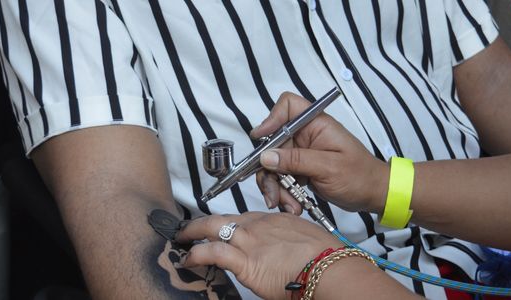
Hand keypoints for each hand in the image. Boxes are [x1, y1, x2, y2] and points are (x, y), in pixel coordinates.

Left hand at [175, 212, 342, 299]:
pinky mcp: (245, 261)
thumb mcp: (306, 240)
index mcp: (274, 220)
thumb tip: (284, 253)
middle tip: (188, 228)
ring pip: (211, 228)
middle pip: (222, 217)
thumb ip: (289, 242)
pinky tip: (189, 260)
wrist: (329, 267)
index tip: (221, 229)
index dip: (228, 224)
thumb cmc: (325, 257)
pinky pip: (212, 253)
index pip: (243, 217)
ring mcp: (250, 241)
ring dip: (192, 234)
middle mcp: (258, 226)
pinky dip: (196, 255)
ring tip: (181, 241)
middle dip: (201, 222)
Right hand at [251, 92, 387, 214]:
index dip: (271, 118)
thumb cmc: (361, 176)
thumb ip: (297, 160)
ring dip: (275, 187)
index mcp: (316, 124)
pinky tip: (292, 206)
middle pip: (273, 143)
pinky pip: (281, 177)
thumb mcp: (329, 167)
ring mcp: (302, 153)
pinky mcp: (300, 169)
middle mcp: (306, 135)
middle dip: (269, 170)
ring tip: (288, 205)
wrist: (373, 194)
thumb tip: (266, 156)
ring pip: (273, 164)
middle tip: (274, 193)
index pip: (288, 106)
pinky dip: (283, 193)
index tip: (261, 138)